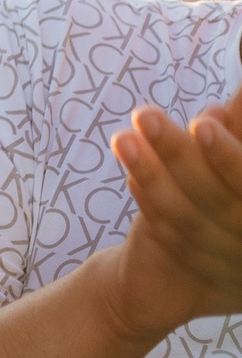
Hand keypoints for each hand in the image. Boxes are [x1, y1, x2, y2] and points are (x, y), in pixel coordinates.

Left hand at [104, 82, 241, 337]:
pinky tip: (130, 167)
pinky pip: (167, 232)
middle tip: (147, 116)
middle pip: (225, 198)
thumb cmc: (227, 190)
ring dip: (155, 170)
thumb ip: (239, 124)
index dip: (229, 156)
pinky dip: (149, 196)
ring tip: (125, 135)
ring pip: (190, 215)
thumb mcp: (236, 156)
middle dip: (182, 156)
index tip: (201, 121)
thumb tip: (227, 86)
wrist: (195, 271)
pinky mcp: (191, 269)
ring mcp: (230, 261)